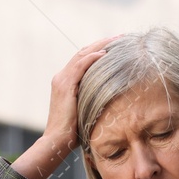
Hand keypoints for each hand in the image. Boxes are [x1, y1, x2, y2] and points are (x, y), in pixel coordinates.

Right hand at [13, 34, 117, 178]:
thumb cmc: (72, 133)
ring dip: (101, 46)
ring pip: (83, 55)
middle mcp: (61, 77)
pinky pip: (80, 66)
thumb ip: (92, 100)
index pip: (84, 59)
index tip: (117, 46)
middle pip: (84, 52)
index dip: (100, 50)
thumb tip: (111, 101)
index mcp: (65, 82)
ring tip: (117, 40)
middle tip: (121, 37)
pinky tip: (105, 53)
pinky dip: (92, 58)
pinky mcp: (65, 85)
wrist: (57, 141)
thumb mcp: (85, 111)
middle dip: (103, 43)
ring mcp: (62, 80)